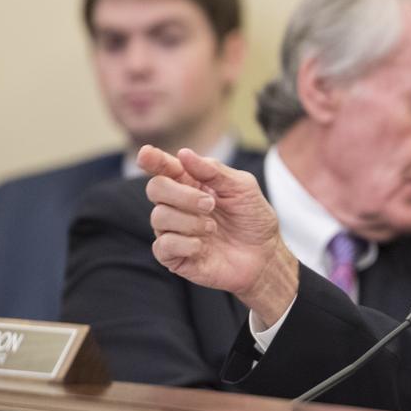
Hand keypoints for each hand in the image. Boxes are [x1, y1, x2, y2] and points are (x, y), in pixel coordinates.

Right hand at [140, 145, 298, 325]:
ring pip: (159, 217)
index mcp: (191, 183)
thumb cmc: (253, 219)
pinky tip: (202, 246)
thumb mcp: (242, 188)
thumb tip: (183, 153)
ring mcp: (173, 231)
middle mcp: (176, 205)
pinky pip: (163, 246)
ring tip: (213, 228)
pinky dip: (185, 243)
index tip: (145, 154)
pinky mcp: (174, 257)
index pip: (164, 168)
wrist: (264, 256)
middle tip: (210, 204)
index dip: (153, 160)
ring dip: (190, 221)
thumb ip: (214, 171)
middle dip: (181, 194)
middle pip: (156, 188)